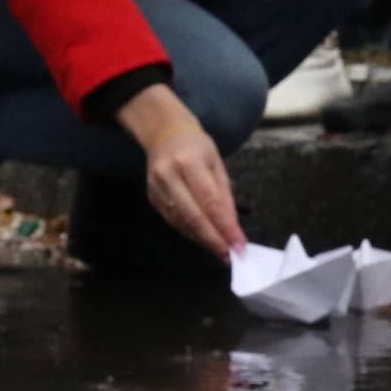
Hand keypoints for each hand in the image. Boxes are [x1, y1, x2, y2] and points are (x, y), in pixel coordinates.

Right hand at [119, 82, 244, 258]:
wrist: (164, 133)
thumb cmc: (196, 147)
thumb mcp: (217, 164)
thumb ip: (224, 196)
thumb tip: (232, 229)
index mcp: (189, 162)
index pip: (210, 202)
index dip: (225, 227)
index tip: (239, 246)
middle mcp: (169, 175)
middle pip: (193, 217)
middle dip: (214, 240)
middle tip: (230, 256)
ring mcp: (156, 188)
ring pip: (182, 222)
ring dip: (203, 239)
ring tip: (221, 251)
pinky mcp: (151, 197)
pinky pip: (173, 221)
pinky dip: (190, 232)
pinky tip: (204, 238)